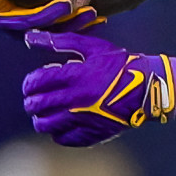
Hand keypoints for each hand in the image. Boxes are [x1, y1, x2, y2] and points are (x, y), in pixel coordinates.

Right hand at [0, 0, 101, 31]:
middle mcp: (4, 20)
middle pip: (25, 20)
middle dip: (46, 13)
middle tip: (66, 2)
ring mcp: (23, 32)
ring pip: (48, 31)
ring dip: (70, 23)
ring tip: (90, 11)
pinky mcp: (42, 35)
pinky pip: (62, 34)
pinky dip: (80, 26)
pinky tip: (99, 17)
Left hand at [21, 31, 175, 145]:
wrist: (146, 89)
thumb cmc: (119, 64)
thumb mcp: (92, 47)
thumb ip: (60, 41)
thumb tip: (30, 37)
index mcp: (74, 76)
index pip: (35, 82)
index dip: (29, 82)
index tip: (34, 81)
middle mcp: (74, 100)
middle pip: (36, 105)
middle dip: (31, 100)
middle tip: (36, 96)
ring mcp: (81, 120)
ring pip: (44, 125)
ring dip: (40, 117)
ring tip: (46, 111)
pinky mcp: (89, 134)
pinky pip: (61, 138)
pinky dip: (57, 132)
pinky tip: (62, 122)